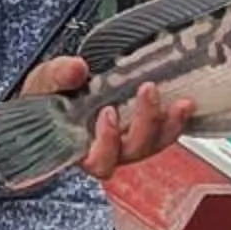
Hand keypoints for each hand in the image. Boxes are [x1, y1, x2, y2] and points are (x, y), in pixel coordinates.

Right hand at [19, 54, 194, 180]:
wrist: (57, 91)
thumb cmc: (46, 96)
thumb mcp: (43, 83)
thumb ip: (57, 76)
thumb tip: (77, 68)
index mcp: (81, 147)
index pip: (98, 160)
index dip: (107, 143)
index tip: (107, 113)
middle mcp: (109, 150)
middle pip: (133, 151)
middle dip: (145, 123)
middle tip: (147, 90)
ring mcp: (128, 140)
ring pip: (154, 144)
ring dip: (170, 126)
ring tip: (183, 103)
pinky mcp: (143, 126)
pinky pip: (164, 132)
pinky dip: (176, 120)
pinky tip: (186, 104)